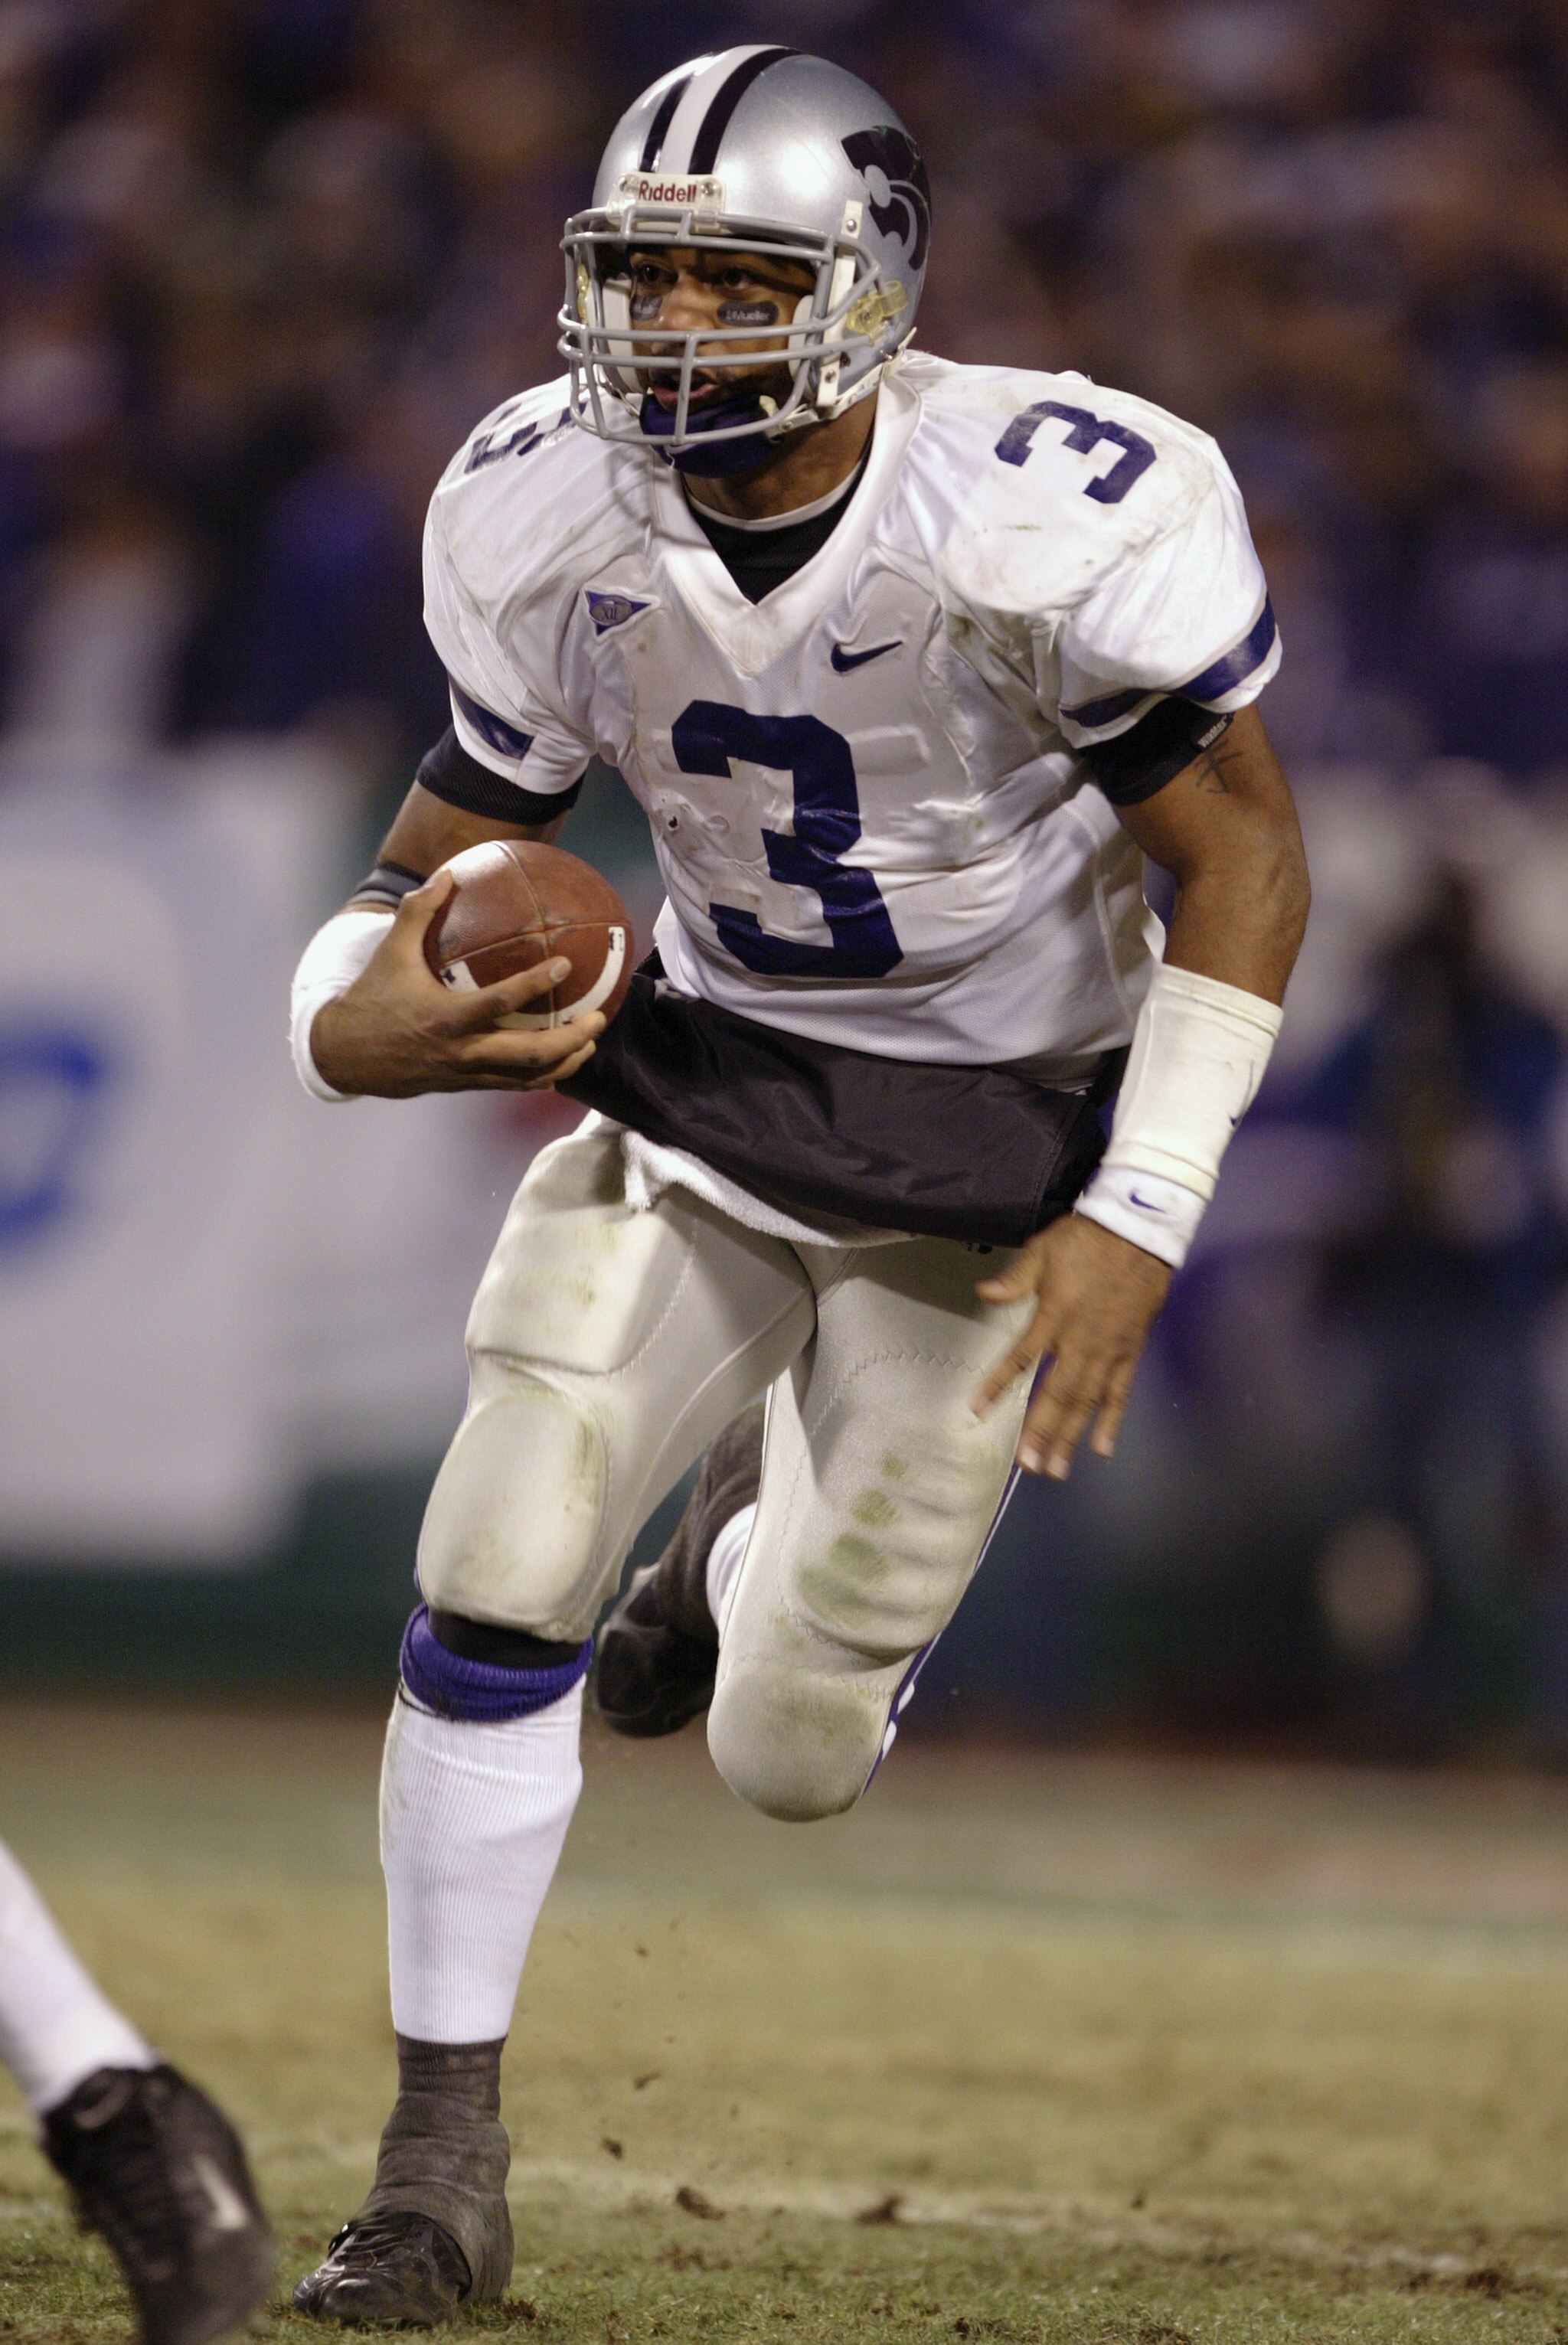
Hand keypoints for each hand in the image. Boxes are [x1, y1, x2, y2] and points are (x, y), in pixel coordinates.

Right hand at [311, 869, 605, 1097]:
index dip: (536, 983)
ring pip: (528, 1077)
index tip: (565, 963)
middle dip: (571, 1038)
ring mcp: (466, 1073)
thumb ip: (419, 910)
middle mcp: (461, 1051)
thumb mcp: (390, 950)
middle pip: (530, 1054)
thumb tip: (448, 872)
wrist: (347, 1056)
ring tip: (591, 1041)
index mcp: (445, 1017)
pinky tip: (563, 1060)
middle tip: (599, 1017)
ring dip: (566, 1061)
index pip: (501, 1001)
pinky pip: (513, 1084)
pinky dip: (543, 1075)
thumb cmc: (372, 997)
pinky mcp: (466, 1085)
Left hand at [971, 1213, 1171, 1479]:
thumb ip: (1015, 1279)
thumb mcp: (1043, 1250)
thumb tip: (984, 1292)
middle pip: (1056, 1394)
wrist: (1140, 1232)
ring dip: (1071, 1437)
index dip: (998, 1384)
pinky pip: (1120, 1392)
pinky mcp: (1130, 1351)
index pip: (1021, 1357)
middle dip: (1041, 1431)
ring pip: (1087, 1402)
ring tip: (1057, 1469)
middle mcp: (1080, 1341)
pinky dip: (1112, 1420)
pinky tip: (1102, 1448)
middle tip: (1027, 1465)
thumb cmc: (1086, 1240)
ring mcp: (1108, 1350)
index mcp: (1053, 1316)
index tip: (978, 1409)